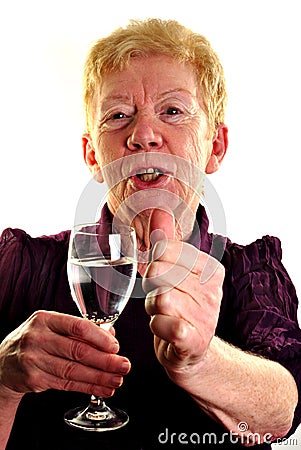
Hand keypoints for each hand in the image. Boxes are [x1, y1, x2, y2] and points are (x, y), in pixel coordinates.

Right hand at [0, 310, 129, 398]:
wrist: (3, 362)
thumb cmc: (35, 340)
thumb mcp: (51, 327)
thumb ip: (79, 330)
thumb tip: (110, 335)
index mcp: (44, 319)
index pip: (77, 326)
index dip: (100, 338)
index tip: (116, 346)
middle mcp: (37, 338)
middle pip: (78, 350)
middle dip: (105, 360)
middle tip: (124, 365)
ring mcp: (34, 360)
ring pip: (73, 370)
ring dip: (100, 377)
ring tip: (117, 379)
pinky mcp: (34, 379)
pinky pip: (66, 384)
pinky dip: (87, 387)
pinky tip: (102, 388)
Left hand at [143, 209, 223, 385]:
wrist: (193, 352)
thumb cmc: (182, 307)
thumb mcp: (176, 273)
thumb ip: (167, 241)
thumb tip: (159, 208)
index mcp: (211, 269)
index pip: (166, 249)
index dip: (155, 263)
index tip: (164, 276)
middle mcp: (213, 290)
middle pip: (159, 273)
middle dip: (151, 288)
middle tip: (162, 297)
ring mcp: (206, 316)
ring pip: (157, 298)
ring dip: (151, 308)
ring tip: (164, 315)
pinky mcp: (194, 340)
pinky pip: (163, 323)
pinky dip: (157, 326)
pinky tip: (166, 329)